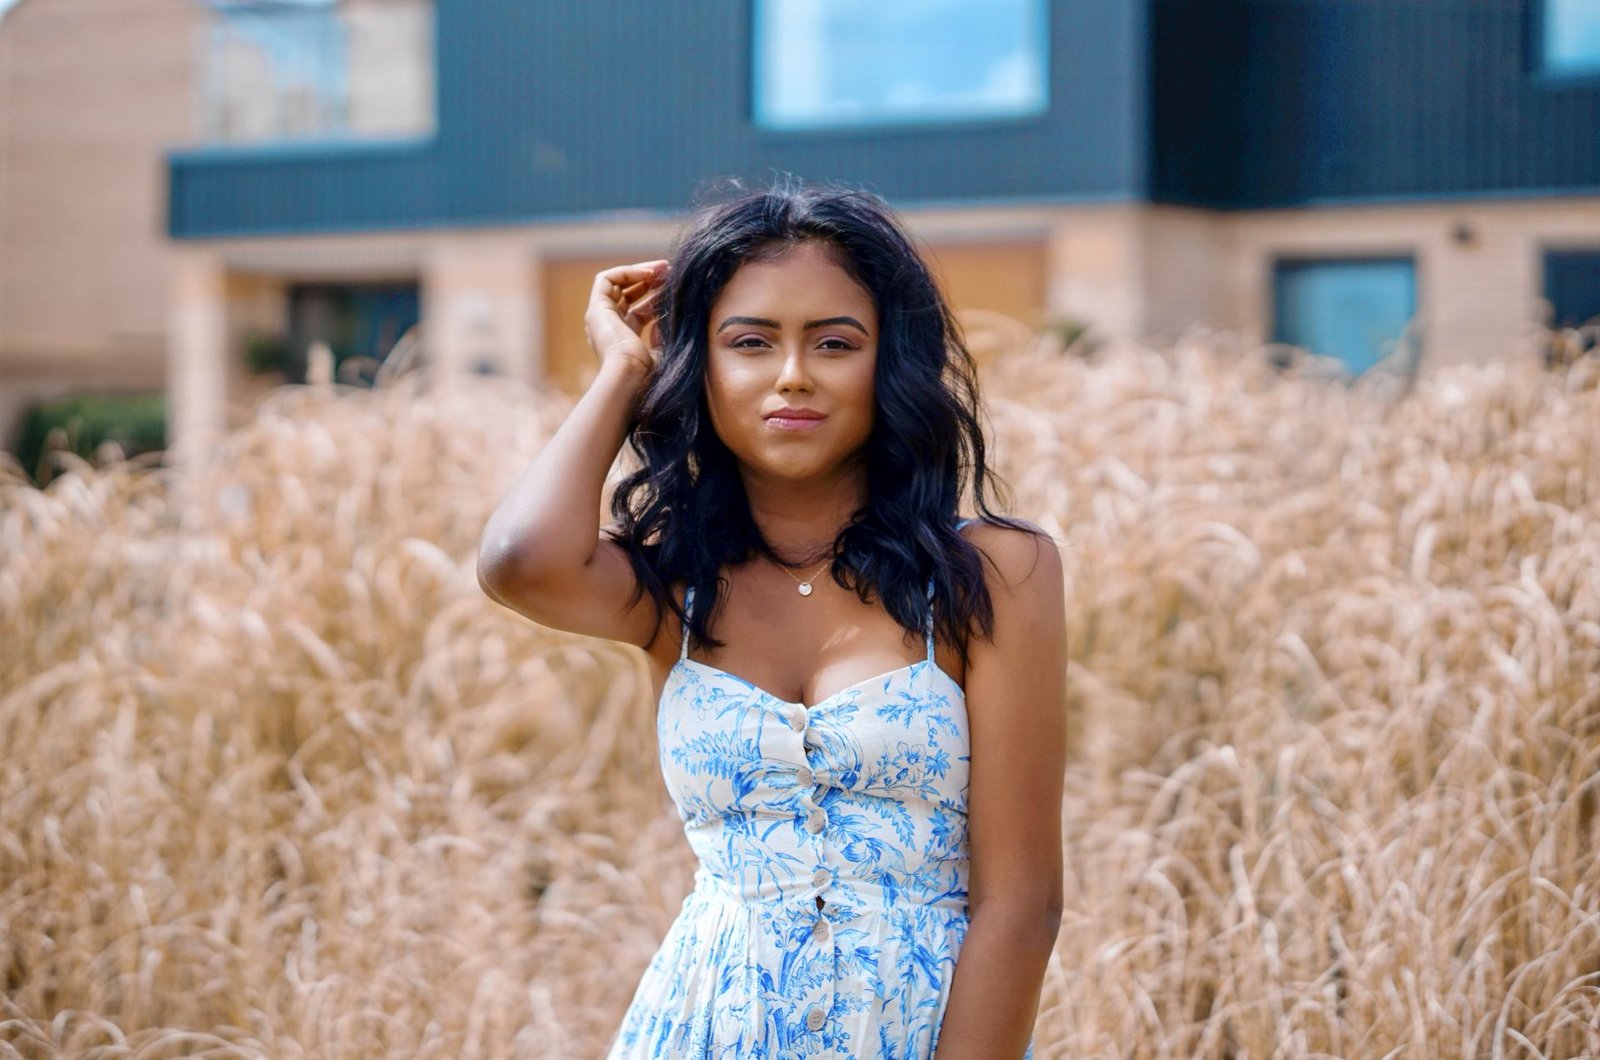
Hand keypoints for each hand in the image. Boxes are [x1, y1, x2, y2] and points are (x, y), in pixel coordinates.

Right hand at [585, 260, 669, 377]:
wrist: (629, 376)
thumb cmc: (648, 374)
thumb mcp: (664, 351)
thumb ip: (665, 332)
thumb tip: (669, 312)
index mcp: (624, 342)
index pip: (640, 312)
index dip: (658, 298)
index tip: (677, 289)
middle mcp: (609, 328)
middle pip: (628, 295)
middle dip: (650, 281)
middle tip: (671, 272)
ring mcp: (600, 319)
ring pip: (617, 284)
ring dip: (641, 273)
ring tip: (663, 268)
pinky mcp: (596, 309)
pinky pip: (607, 280)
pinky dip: (628, 272)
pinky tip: (650, 274)